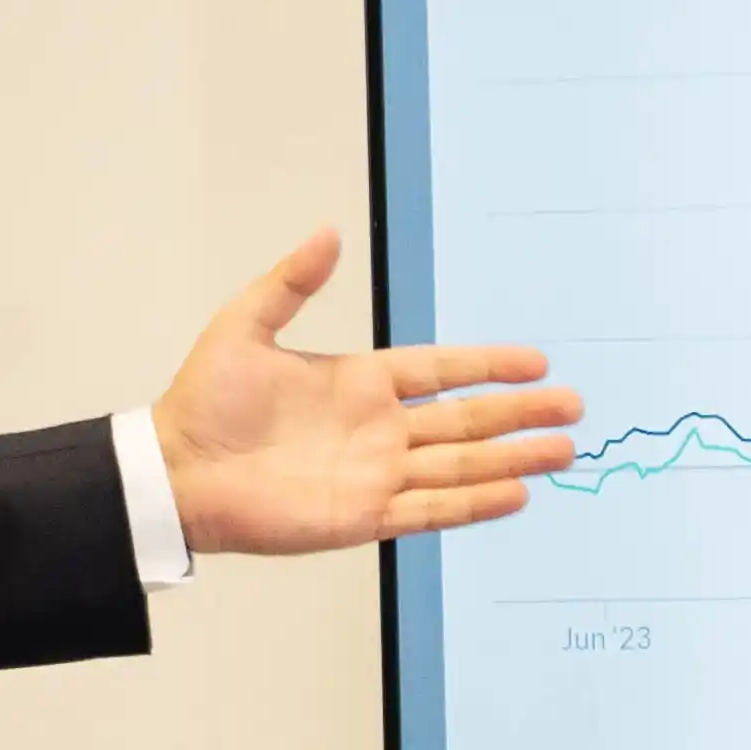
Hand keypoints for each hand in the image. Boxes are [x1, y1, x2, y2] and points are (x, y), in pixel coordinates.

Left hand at [149, 230, 581, 552]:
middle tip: (574, 406)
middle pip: (467, 420)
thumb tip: (327, 233)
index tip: (537, 362)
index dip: (489, 365)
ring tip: (563, 452)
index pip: (442, 371)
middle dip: (520, 413)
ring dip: (512, 459)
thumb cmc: (203, 402)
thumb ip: (291, 283)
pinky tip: (515, 494)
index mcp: (361, 382)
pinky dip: (473, 504)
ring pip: (461, 466)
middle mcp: (379, 430)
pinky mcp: (363, 516)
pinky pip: (429, 510)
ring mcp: (376, 475)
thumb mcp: (245, 326)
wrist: (176, 471)